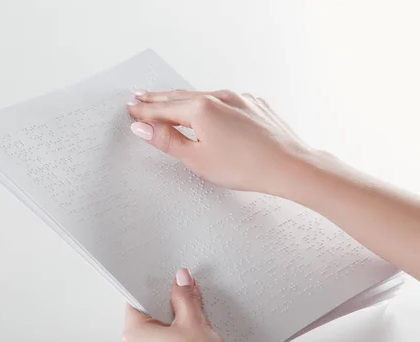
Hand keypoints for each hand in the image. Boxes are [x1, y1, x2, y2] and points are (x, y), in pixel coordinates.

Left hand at [122, 268, 238, 341]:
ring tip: (193, 336)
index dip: (156, 291)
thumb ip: (185, 296)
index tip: (170, 288)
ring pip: (156, 339)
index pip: (137, 301)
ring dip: (173, 333)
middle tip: (187, 312)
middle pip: (147, 320)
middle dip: (168, 313)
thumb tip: (181, 281)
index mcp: (133, 336)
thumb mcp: (195, 321)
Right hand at [127, 89, 311, 194]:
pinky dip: (207, 102)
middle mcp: (219, 96)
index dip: (144, 110)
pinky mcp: (254, 104)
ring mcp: (239, 98)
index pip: (162, 108)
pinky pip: (224, 99)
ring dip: (181, 99)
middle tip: (140, 97)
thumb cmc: (246, 166)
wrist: (288, 166)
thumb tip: (143, 128)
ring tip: (167, 99)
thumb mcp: (196, 159)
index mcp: (201, 108)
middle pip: (179, 97)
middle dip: (158, 98)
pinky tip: (206, 107)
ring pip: (202, 96)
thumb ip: (167, 140)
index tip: (131, 109)